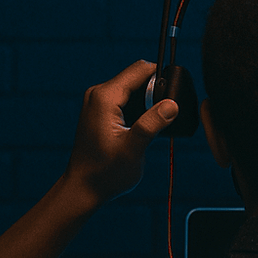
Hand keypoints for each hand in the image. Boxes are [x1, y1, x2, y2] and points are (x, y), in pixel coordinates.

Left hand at [63, 60, 178, 202]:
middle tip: (163, 119)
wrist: (84, 188)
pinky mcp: (100, 110)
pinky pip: (126, 98)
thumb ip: (152, 124)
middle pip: (137, 76)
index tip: (173, 98)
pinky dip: (139, 108)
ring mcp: (98, 101)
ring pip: (133, 88)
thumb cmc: (105, 173)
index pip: (140, 69)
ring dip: (148, 101)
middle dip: (156, 92)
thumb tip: (172, 104)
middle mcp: (99, 93)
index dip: (162, 77)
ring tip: (153, 126)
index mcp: (105, 97)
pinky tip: (143, 128)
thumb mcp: (133, 149)